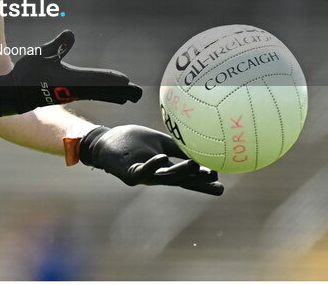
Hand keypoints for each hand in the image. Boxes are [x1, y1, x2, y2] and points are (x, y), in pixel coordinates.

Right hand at [0, 30, 141, 115]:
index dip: (112, 80)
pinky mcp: (70, 93)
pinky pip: (94, 93)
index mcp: (71, 81)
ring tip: (130, 95)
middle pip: (103, 91)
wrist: (15, 92)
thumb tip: (71, 33)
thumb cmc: (27, 73)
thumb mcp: (40, 55)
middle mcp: (75, 89)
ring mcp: (73, 93)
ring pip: (100, 93)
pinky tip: (112, 95)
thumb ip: (56, 45)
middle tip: (138, 94)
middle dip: (120, 92)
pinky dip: (106, 94)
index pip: (96, 80)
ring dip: (115, 94)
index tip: (127, 82)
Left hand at [80, 125, 223, 195]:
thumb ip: (176, 146)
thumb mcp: (159, 142)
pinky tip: (162, 158)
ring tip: (195, 165)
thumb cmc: (132, 142)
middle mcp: (156, 176)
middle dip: (197, 181)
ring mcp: (143, 176)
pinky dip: (152, 165)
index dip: (203, 183)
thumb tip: (199, 144)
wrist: (105, 142)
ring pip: (164, 177)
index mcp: (165, 169)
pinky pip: (141, 171)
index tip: (221, 186)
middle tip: (215, 178)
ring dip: (180, 172)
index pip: (187, 178)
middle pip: (180, 180)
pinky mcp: (128, 174)